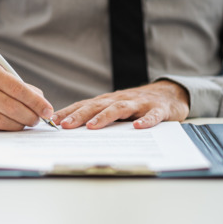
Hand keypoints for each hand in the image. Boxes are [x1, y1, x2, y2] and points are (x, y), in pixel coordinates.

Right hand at [0, 61, 53, 133]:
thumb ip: (21, 87)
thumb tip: (42, 102)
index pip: (17, 88)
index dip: (36, 102)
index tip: (48, 110)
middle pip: (10, 106)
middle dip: (30, 116)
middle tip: (39, 120)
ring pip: (2, 120)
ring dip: (20, 125)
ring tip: (27, 123)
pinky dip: (7, 129)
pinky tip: (14, 126)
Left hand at [52, 80, 189, 129]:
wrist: (169, 94)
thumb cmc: (138, 105)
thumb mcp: (116, 108)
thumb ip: (99, 116)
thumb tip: (72, 129)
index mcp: (109, 101)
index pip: (85, 105)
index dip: (69, 112)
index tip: (52, 122)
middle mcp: (121, 99)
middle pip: (98, 106)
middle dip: (80, 115)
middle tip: (66, 125)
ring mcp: (139, 103)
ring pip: (120, 108)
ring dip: (105, 117)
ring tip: (93, 126)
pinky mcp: (158, 109)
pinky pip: (152, 115)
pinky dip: (145, 121)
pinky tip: (138, 127)